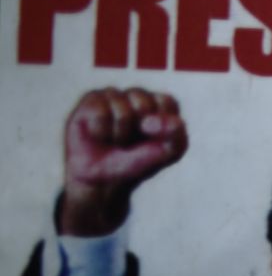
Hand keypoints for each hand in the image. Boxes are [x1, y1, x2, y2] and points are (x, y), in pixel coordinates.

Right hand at [59, 88, 187, 236]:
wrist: (101, 180)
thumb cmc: (137, 163)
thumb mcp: (166, 155)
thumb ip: (176, 137)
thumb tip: (166, 121)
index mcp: (161, 104)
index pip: (166, 103)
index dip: (160, 127)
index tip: (153, 140)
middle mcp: (138, 96)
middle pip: (143, 105)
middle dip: (137, 131)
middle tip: (130, 142)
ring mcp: (113, 95)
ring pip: (121, 111)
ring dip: (119, 135)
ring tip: (115, 140)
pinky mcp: (91, 99)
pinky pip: (100, 113)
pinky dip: (101, 132)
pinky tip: (98, 135)